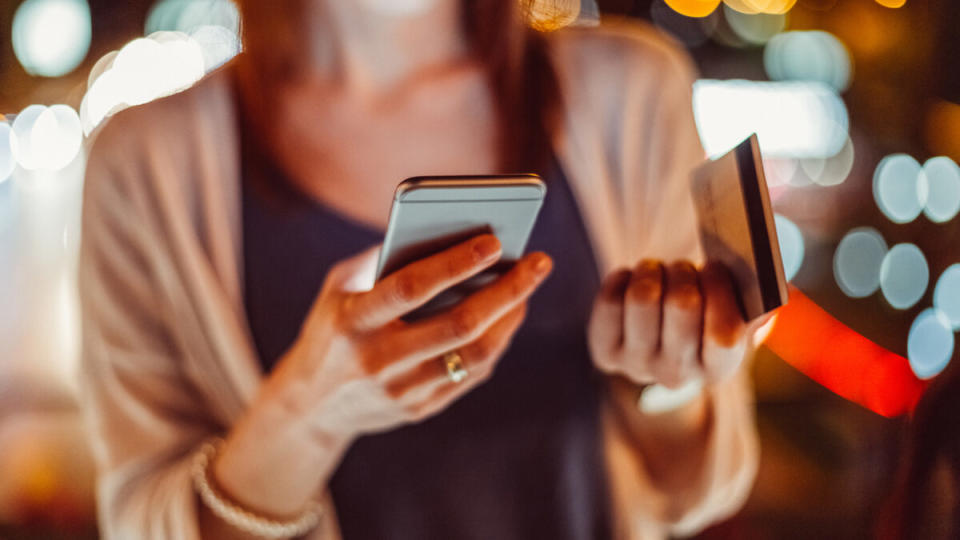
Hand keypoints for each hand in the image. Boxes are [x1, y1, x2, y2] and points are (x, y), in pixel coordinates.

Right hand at [213, 235, 551, 518]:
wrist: (310, 405)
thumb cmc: (332, 327)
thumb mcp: (340, 288)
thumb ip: (384, 259)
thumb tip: (448, 231)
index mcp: (352, 321)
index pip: (411, 288)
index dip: (455, 263)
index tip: (494, 240)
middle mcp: (377, 360)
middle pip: (458, 325)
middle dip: (506, 290)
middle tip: (538, 262)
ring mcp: (400, 391)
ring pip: (472, 355)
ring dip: (509, 318)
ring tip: (527, 289)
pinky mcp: (418, 409)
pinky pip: (470, 375)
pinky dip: (495, 343)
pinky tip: (508, 317)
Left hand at [587, 260, 746, 389]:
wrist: (660, 345)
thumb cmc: (704, 317)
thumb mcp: (736, 315)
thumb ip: (756, 304)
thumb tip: (765, 291)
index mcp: (719, 368)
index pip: (725, 335)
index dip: (720, 290)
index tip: (715, 265)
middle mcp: (676, 374)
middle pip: (683, 305)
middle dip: (685, 272)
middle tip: (684, 268)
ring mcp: (637, 366)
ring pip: (643, 297)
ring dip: (653, 271)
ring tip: (658, 272)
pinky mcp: (605, 351)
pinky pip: (610, 299)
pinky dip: (623, 277)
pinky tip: (632, 280)